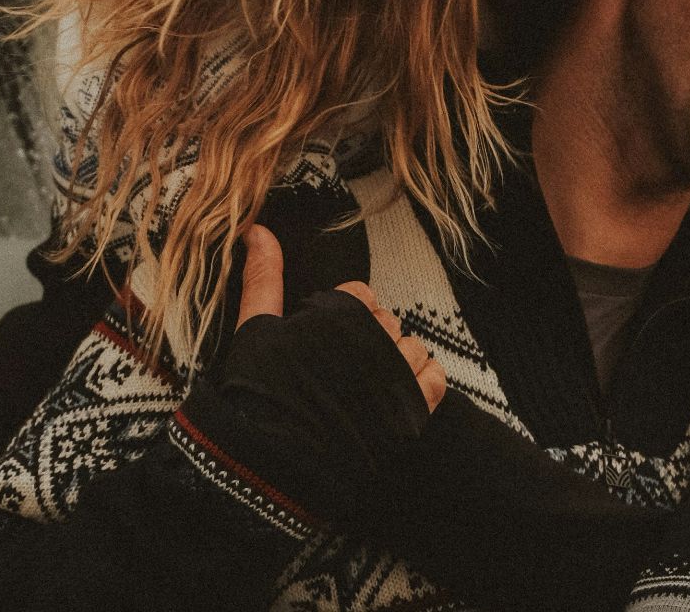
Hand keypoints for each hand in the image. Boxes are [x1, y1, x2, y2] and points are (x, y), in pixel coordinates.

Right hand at [239, 225, 445, 412]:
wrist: (274, 461)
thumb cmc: (260, 393)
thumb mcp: (255, 329)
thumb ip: (263, 277)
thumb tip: (257, 229)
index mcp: (342, 312)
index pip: (360, 296)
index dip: (344, 320)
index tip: (327, 344)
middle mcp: (375, 335)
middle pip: (387, 322)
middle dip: (369, 341)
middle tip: (341, 371)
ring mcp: (397, 372)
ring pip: (413, 348)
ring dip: (397, 362)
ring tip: (368, 386)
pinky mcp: (413, 408)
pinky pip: (435, 378)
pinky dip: (423, 383)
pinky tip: (398, 395)